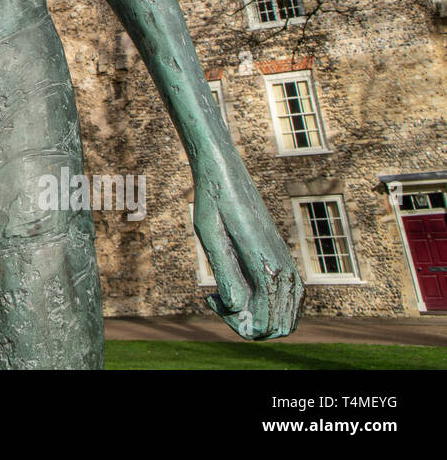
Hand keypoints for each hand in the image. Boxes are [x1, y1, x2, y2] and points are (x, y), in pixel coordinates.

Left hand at [194, 160, 303, 339]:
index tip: (210, 300)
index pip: (265, 320)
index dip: (238, 325)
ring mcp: (289, 265)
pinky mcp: (286, 261)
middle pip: (278, 326)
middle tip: (217, 300)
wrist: (226, 176)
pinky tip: (242, 294)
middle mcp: (284, 268)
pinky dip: (271, 310)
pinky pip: (291, 302)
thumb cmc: (212, 204)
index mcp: (265, 265)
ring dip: (258, 319)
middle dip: (247, 326)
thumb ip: (225, 273)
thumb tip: (237, 308)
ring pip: (288, 318)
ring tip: (226, 297)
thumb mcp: (209, 237)